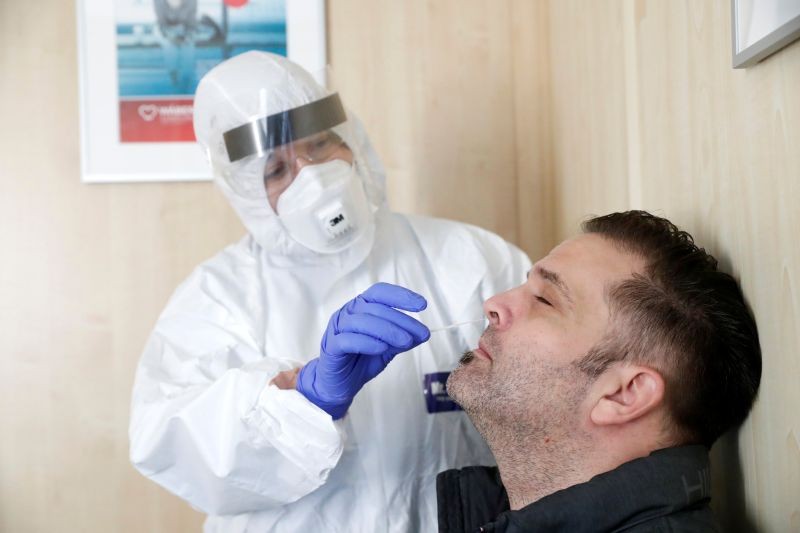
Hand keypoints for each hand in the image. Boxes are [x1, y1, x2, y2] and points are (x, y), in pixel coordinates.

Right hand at [296, 283, 430, 418]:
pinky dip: (366, 342)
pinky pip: (347, 340)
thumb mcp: (387, 349)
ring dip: (387, 330)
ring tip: (406, 342)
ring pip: (361, 321)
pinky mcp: (331, 347)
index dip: (401, 295)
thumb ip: (401, 339)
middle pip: (375, 308)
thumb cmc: (361, 361)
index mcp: (361, 307)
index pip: (380, 292)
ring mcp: (337, 328)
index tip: (422, 305)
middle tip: (421, 333)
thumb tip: (423, 334)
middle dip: (401, 320)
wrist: (339, 384)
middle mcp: (348, 313)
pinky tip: (382, 348)